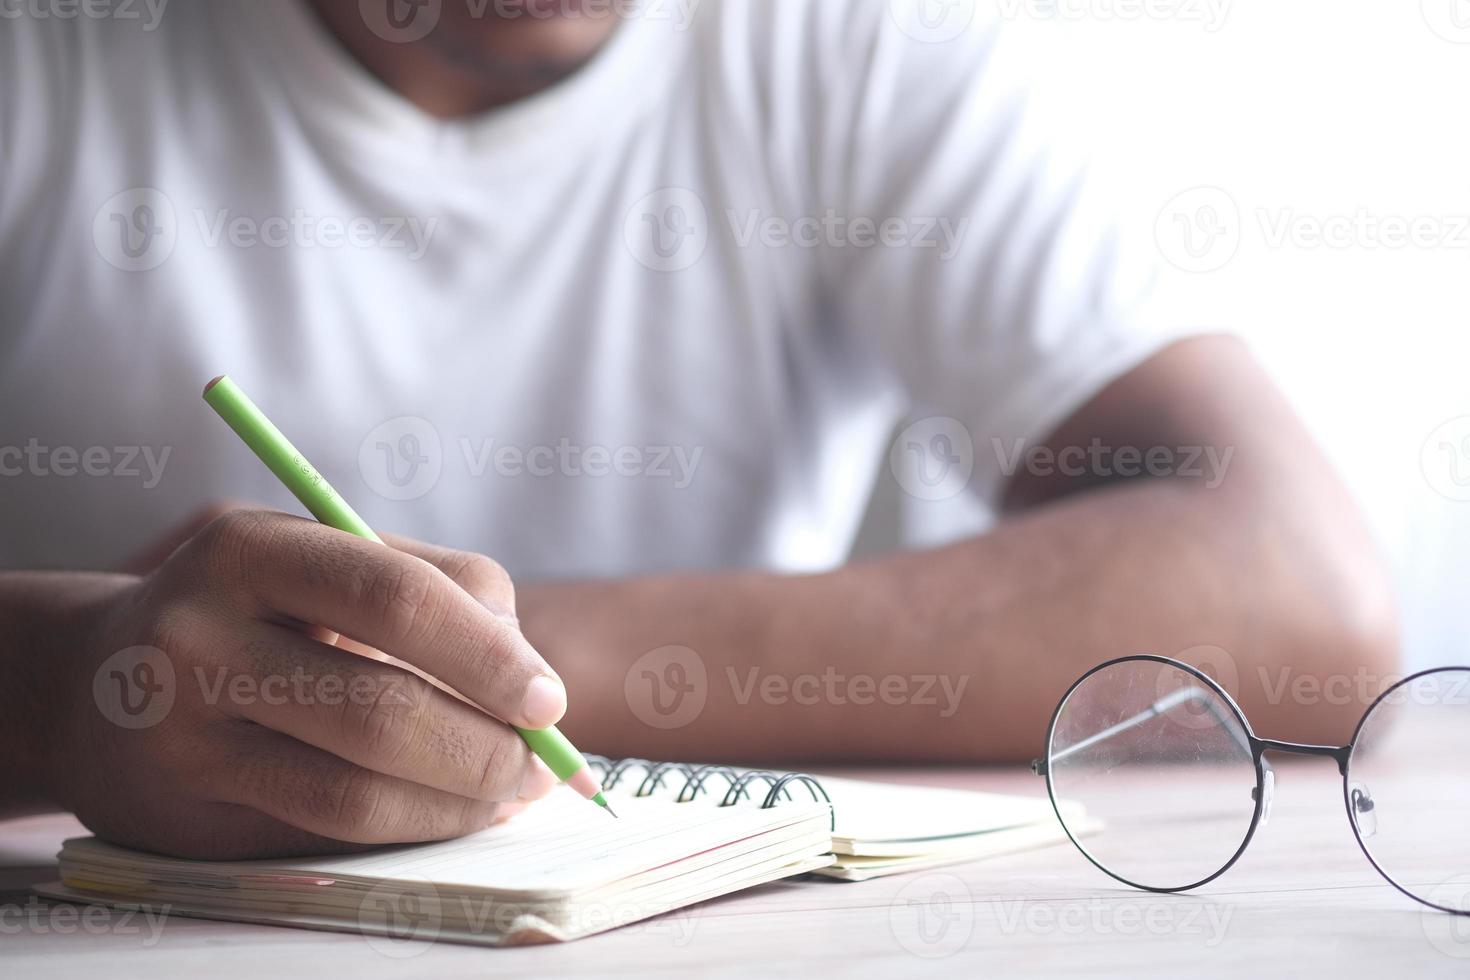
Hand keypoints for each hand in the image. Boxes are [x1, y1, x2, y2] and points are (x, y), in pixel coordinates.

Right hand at [42, 509, 563, 858]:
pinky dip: (412, 824)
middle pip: (381, 709)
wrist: (102, 679)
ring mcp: (181, 730)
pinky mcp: (185, 809)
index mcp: (251, 547)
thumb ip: (442, 596)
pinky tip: (449, 808)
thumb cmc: (261, 608)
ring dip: (458, 799)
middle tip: (542, 764)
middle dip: (487, 748)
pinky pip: (327, 831)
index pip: (397, 597)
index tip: (548, 700)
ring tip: (509, 791)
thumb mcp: (334, 561)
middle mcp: (198, 634)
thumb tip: (537, 689)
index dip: (488, 656)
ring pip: (355, 789)